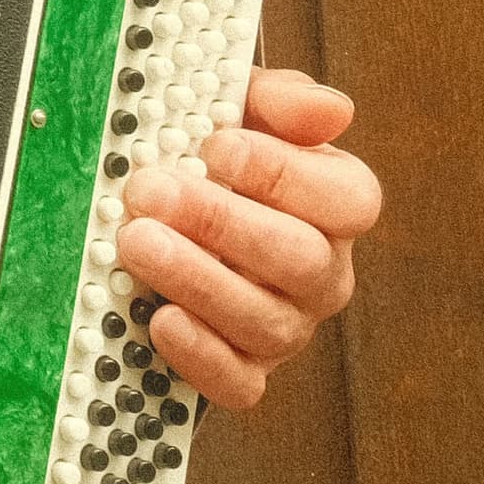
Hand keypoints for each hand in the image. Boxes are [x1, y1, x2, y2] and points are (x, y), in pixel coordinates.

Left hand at [111, 66, 379, 412]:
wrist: (170, 209)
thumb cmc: (214, 155)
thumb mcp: (242, 110)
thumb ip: (279, 100)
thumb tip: (327, 109)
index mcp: (336, 205)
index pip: (346, 199)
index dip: (283, 173)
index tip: (216, 145)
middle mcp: (323, 271)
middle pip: (298, 259)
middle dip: (220, 223)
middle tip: (151, 191)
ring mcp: (287, 326)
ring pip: (264, 321)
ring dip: (196, 281)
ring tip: (136, 242)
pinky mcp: (247, 368)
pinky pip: (239, 383)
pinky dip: (200, 357)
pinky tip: (158, 320)